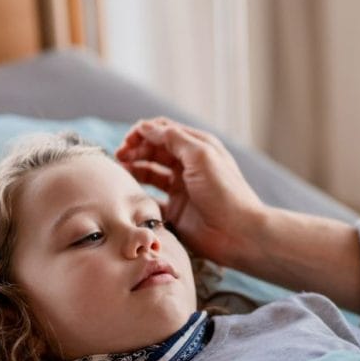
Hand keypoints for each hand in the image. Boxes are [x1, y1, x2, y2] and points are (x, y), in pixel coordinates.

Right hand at [115, 117, 265, 265]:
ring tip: (122, 172)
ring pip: (150, 172)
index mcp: (197, 147)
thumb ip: (173, 138)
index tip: (127, 142)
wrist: (239, 233)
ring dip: (134, 169)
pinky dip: (139, 194)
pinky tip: (130, 194)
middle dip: (135, 149)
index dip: (143, 133)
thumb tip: (146, 127)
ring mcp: (181, 188)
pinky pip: (152, 199)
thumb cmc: (224, 192)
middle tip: (120, 158)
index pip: (164, 130)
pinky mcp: (176, 211)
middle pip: (154, 149)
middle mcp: (188, 165)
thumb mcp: (200, 155)